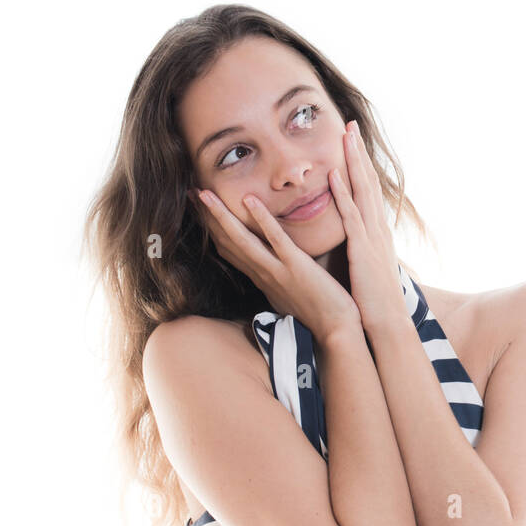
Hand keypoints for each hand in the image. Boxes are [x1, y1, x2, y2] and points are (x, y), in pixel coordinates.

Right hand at [191, 188, 360, 341]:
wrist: (336, 333)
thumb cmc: (318, 316)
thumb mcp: (289, 297)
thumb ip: (277, 280)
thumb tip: (271, 273)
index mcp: (261, 278)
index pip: (228, 250)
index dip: (211, 230)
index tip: (197, 210)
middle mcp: (262, 274)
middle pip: (227, 242)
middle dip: (207, 218)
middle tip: (189, 193)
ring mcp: (277, 270)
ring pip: (242, 239)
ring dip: (221, 215)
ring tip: (203, 193)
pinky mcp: (296, 267)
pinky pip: (276, 239)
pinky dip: (262, 219)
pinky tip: (249, 199)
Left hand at [329, 120, 408, 333]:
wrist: (387, 324)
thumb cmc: (375, 301)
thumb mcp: (369, 267)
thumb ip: (363, 249)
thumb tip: (356, 241)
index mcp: (377, 232)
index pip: (369, 191)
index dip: (361, 164)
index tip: (352, 142)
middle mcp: (378, 228)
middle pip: (369, 181)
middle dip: (359, 152)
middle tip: (350, 124)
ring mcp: (372, 237)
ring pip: (362, 191)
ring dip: (353, 161)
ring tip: (345, 136)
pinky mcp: (362, 250)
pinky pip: (351, 216)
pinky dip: (343, 193)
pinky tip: (334, 174)